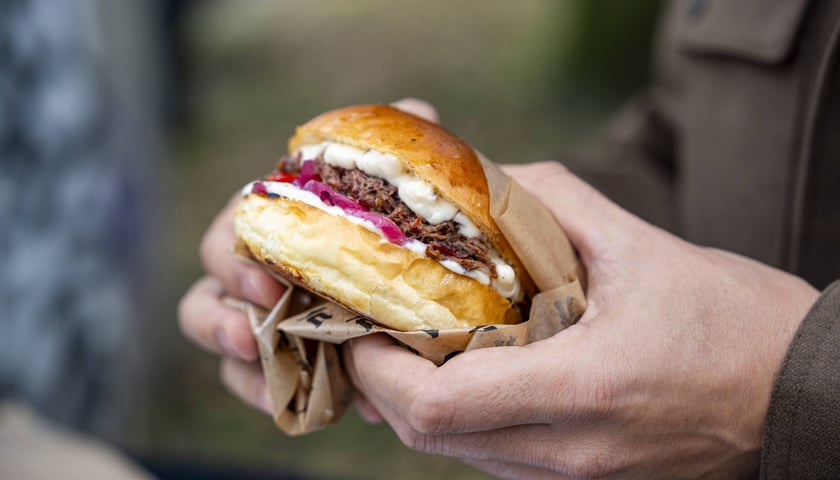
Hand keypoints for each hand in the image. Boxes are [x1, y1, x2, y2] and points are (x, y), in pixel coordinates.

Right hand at [177, 98, 439, 417]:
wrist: (431, 290)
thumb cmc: (401, 230)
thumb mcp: (406, 192)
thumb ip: (402, 153)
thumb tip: (416, 111)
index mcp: (280, 222)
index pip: (235, 228)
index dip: (238, 253)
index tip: (269, 281)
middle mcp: (260, 270)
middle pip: (208, 288)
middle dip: (223, 311)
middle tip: (259, 332)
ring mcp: (266, 320)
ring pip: (220, 341)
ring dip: (239, 361)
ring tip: (272, 377)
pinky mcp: (284, 364)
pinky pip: (257, 384)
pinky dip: (278, 395)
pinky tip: (330, 407)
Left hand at [344, 162, 818, 478]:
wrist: (807, 397)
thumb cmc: (742, 325)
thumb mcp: (648, 249)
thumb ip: (555, 206)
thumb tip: (488, 182)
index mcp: (586, 389)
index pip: (437, 404)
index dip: (378, 367)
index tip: (357, 326)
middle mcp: (573, 450)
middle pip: (432, 436)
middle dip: (385, 384)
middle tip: (372, 329)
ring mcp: (578, 477)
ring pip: (459, 451)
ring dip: (420, 402)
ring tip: (410, 344)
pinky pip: (496, 455)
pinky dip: (463, 419)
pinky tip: (468, 373)